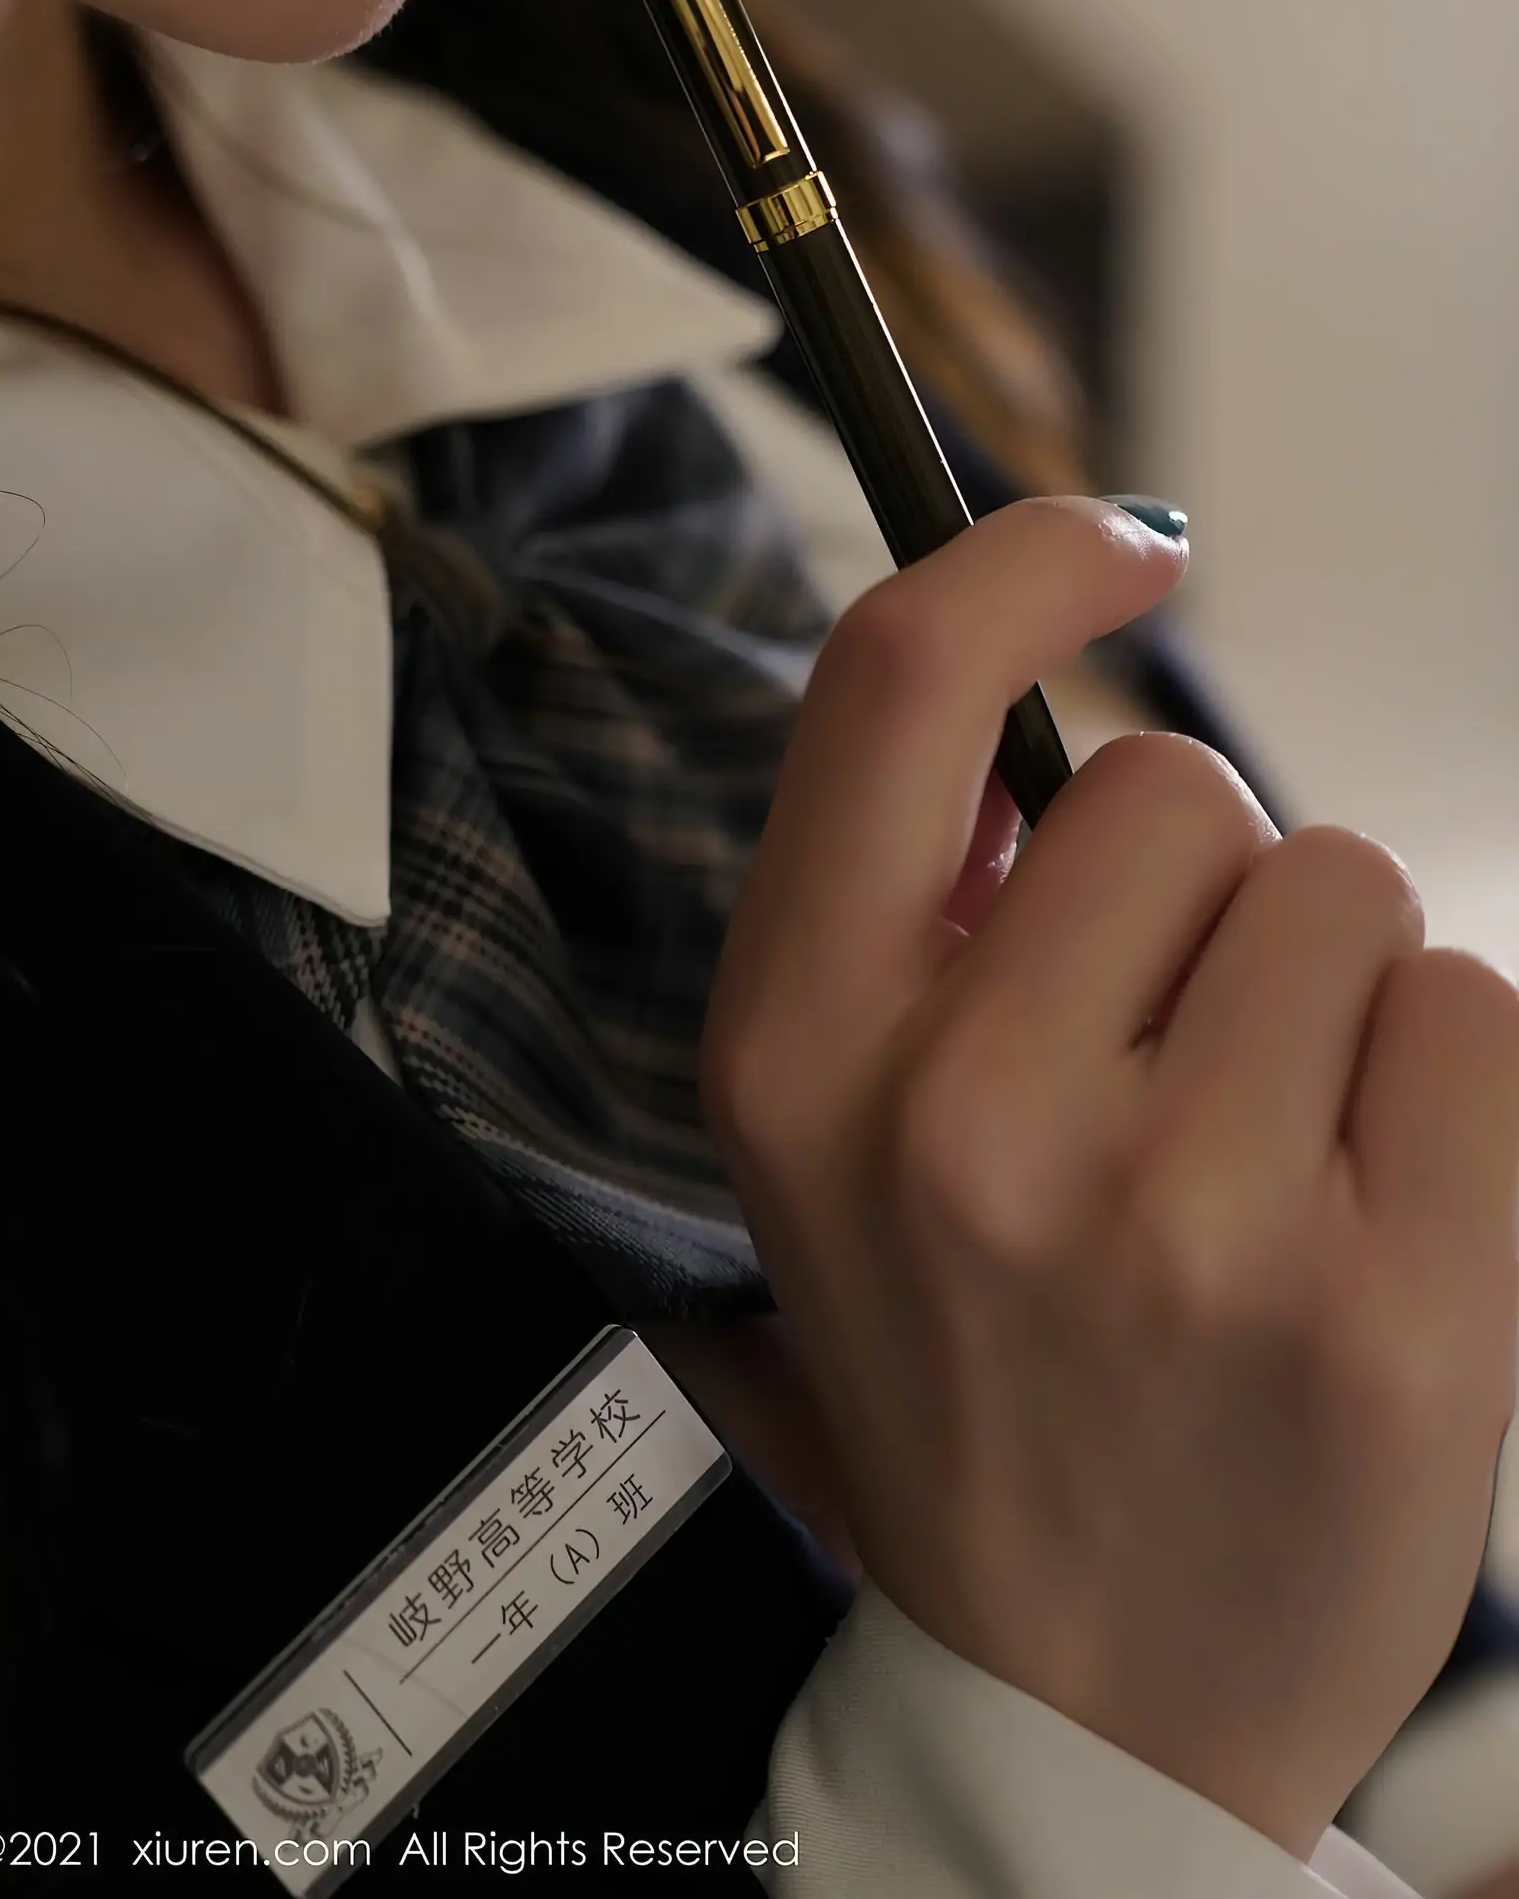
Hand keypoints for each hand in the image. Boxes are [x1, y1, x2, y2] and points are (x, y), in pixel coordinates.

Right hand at [702, 498, 1518, 1860]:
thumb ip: (899, 913)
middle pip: (1177, 788)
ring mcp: (1197, 1226)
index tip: (1119, 552)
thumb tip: (1040, 703)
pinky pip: (1480, 1011)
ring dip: (1327, 988)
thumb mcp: (831, 1142)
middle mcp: (976, 1126)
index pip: (889, 684)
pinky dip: (1444, 1085)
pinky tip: (1366, 1215)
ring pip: (1346, 888)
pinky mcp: (1403, 1312)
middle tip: (1165, 1065)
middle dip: (1195, 890)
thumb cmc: (971, 1367)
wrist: (1087, 1700)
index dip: (1020, 559)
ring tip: (1263, 1156)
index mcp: (800, 1058)